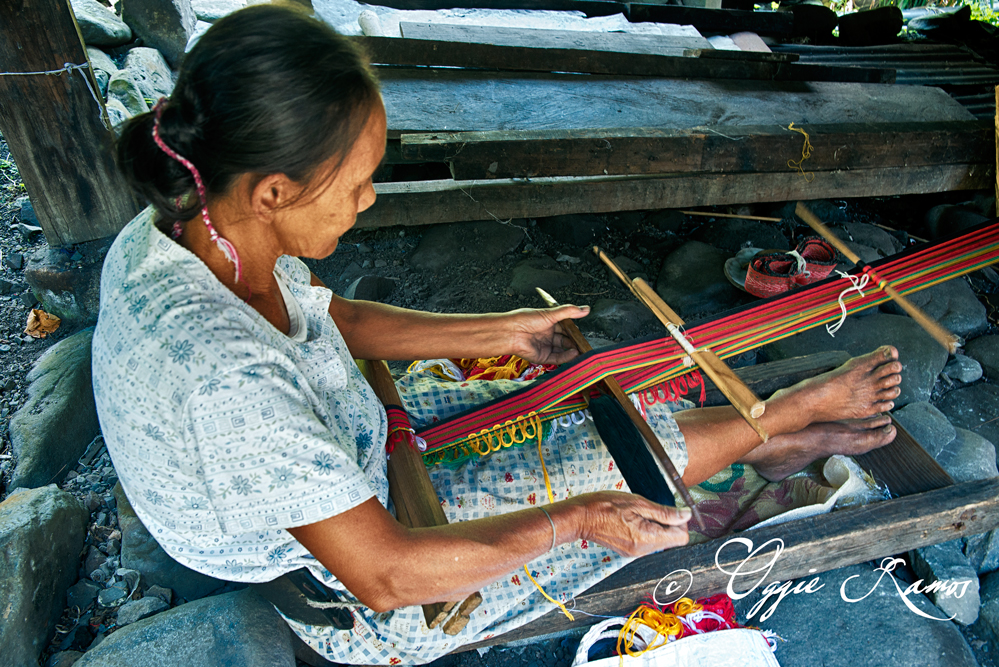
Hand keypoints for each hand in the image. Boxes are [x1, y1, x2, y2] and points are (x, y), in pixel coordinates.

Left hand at [505, 304, 590, 364]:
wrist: (512, 331)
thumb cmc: (526, 319)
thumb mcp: (551, 313)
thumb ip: (569, 312)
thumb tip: (585, 309)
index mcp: (549, 323)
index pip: (566, 328)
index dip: (574, 331)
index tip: (583, 332)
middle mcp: (547, 335)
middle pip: (565, 340)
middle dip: (575, 342)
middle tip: (584, 343)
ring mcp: (545, 346)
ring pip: (562, 350)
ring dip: (572, 350)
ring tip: (581, 350)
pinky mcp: (542, 357)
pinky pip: (557, 358)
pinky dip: (566, 357)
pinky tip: (574, 353)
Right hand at [567, 491, 689, 556]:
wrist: (580, 518)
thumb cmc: (604, 506)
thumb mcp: (637, 502)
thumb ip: (664, 512)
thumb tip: (686, 515)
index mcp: (648, 538)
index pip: (682, 537)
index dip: (680, 521)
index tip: (669, 509)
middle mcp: (644, 550)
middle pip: (672, 540)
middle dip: (668, 523)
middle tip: (650, 508)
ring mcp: (636, 553)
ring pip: (661, 540)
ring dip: (656, 526)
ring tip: (638, 513)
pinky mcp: (629, 551)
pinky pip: (648, 542)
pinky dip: (646, 530)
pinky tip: (632, 519)